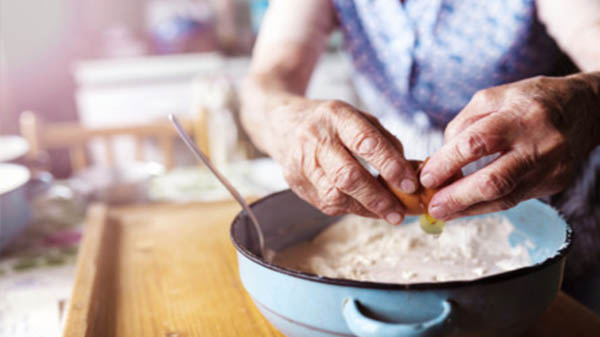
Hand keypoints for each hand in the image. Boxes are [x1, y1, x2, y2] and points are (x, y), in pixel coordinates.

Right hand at [267, 99, 418, 223]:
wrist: (283, 124)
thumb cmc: (330, 123)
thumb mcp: (358, 118)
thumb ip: (385, 141)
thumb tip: (410, 171)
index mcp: (336, 116)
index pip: (365, 142)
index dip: (390, 165)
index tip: (410, 184)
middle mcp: (315, 139)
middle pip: (347, 176)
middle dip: (378, 197)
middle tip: (400, 211)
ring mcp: (302, 163)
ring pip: (335, 195)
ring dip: (366, 209)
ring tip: (389, 214)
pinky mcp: (296, 183)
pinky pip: (327, 203)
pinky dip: (351, 209)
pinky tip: (368, 209)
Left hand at [420, 74, 599, 219]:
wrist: (583, 109)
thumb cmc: (527, 101)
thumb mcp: (492, 98)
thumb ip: (462, 125)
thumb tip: (439, 161)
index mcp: (519, 115)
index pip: (476, 143)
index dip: (447, 163)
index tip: (426, 176)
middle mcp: (538, 144)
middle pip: (494, 180)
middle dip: (458, 197)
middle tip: (433, 207)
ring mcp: (550, 167)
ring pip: (505, 198)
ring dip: (469, 209)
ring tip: (444, 213)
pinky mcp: (554, 184)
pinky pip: (514, 200)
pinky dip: (486, 206)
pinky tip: (466, 207)